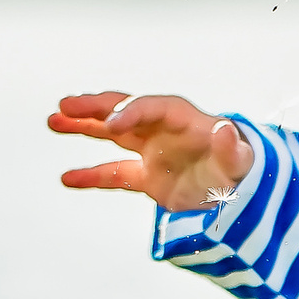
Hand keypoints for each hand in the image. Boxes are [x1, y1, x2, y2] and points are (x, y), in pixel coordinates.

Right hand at [49, 90, 252, 210]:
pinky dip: (92, 175)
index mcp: (184, 119)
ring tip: (54, 121)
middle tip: (65, 106)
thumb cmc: (244, 170)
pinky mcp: (149, 178)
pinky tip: (68, 178)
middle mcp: (163, 130)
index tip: (110, 123)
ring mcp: (153, 152)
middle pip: (123, 111)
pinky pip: (114, 174)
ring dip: (84, 127)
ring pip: (112, 135)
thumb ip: (231, 147)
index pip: (151, 107)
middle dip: (95, 107)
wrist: (244, 193)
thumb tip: (224, 130)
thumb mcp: (241, 161)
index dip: (130, 112)